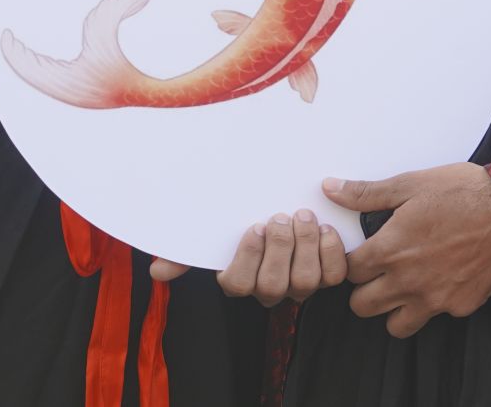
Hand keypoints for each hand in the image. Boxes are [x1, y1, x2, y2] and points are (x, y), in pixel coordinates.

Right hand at [151, 210, 347, 306]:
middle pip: (273, 285)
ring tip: (303, 217)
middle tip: (280, 217)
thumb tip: (156, 271)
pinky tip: (324, 229)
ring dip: (305, 246)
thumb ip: (185, 252)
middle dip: (279, 249)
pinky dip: (331, 252)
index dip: (247, 257)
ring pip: (306, 282)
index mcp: (240, 278)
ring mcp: (301, 284)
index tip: (253, 226)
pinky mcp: (328, 273)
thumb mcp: (214, 232)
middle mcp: (270, 288)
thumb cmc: (244, 218)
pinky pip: (334, 276)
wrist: (287, 202)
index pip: (237, 285)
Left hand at [325, 163, 490, 337]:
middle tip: (378, 272)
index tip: (362, 254)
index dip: (352, 262)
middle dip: (364, 290)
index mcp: (391, 249)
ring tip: (404, 285)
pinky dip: (432, 304)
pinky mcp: (460, 307)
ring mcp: (435, 299)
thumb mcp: (411, 183)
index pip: (348, 272)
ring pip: (395, 325)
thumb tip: (330, 189)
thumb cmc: (463, 191)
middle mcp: (408, 281)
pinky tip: (441, 279)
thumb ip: (367, 193)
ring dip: (393, 308)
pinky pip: (434, 317)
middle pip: (362, 306)